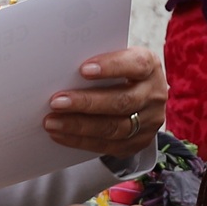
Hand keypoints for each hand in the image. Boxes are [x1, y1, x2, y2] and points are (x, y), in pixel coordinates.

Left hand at [41, 46, 165, 156]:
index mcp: (150, 67)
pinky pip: (109, 146)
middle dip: (86, 103)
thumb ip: (99, 63)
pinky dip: (81, 141)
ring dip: (79, 126)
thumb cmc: (120, 72)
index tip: (83, 69)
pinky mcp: (139, 142)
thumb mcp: (118, 59)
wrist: (140, 95)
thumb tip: (62, 69)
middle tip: (56, 102)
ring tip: (52, 122)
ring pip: (115, 128)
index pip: (136, 64)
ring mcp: (150, 121)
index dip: (111, 67)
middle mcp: (154, 94)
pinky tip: (61, 135)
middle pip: (122, 101)